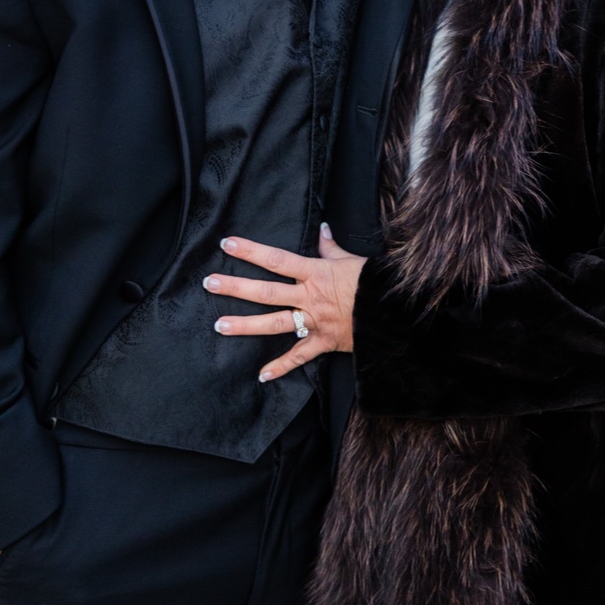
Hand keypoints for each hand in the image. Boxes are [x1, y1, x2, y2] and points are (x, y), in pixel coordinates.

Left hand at [205, 225, 365, 382]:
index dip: (251, 251)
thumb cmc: (373, 283)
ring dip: (245, 325)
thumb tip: (322, 230)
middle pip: (267, 291)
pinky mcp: (323, 342)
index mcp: (316, 273)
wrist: (394, 311)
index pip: (277, 260)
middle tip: (210, 284)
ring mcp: (315, 321)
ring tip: (219, 325)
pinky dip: (281, 367)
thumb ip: (331, 248)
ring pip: (275, 323)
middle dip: (236, 287)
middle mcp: (310, 297)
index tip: (227, 245)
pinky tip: (261, 375)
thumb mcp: (352, 260)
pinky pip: (299, 356)